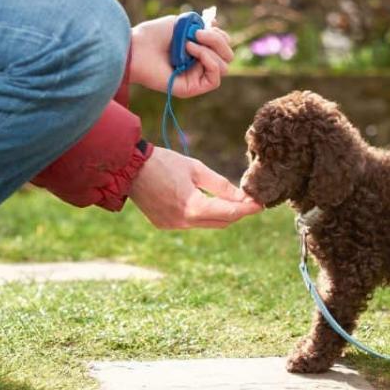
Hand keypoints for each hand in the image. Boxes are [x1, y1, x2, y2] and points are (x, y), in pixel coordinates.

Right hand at [129, 147, 261, 228]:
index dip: (247, 209)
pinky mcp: (164, 225)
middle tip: (248, 201)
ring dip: (219, 214)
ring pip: (206, 224)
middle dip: (236, 212)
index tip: (260, 204)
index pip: (229, 213)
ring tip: (229, 200)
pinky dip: (201, 214)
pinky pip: (191, 223)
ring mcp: (172, 226)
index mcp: (193, 207)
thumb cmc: (164, 163)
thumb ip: (221, 185)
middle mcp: (183, 222)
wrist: (129, 168)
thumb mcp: (196, 169)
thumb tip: (242, 196)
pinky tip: (203, 201)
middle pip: (221, 223)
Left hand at [130, 16, 233, 97]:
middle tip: (198, 33)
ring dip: (210, 49)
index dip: (219, 35)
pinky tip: (191, 51)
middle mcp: (199, 66)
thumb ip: (203, 26)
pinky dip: (208, 60)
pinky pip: (214, 79)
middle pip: (228, 56)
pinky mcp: (191, 88)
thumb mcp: (183, 24)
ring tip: (189, 43)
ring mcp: (195, 78)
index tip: (205, 24)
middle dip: (217, 41)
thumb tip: (218, 28)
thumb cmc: (153, 35)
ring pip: (223, 67)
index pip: (224, 46)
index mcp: (198, 51)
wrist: (136, 48)